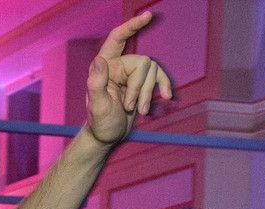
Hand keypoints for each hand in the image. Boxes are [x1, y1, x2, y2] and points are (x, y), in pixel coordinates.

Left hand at [85, 13, 173, 145]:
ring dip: (148, 93)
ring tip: (140, 110)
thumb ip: (96, 82)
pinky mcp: (142, 83)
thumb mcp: (97, 105)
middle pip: (143, 63)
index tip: (148, 15)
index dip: (132, 26)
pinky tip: (167, 96)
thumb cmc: (100, 122)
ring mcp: (132, 74)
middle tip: (128, 107)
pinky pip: (160, 77)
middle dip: (140, 88)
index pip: (117, 39)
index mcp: (105, 66)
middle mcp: (119, 65)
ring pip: (152, 72)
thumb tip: (99, 60)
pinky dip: (164, 87)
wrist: (109, 136)